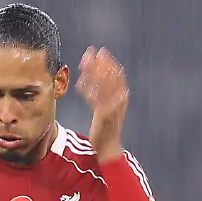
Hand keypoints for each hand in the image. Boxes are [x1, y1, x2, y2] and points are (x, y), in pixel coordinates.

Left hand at [75, 46, 127, 161]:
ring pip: (102, 84)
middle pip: (110, 76)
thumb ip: (104, 95)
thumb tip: (97, 79)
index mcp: (122, 97)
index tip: (100, 51)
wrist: (108, 149)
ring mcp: (112, 107)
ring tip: (82, 63)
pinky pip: (95, 99)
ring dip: (92, 72)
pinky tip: (79, 83)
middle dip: (100, 63)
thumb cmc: (106, 129)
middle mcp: (119, 100)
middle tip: (90, 52)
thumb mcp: (107, 108)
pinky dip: (87, 89)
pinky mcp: (103, 115)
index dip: (109, 62)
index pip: (118, 74)